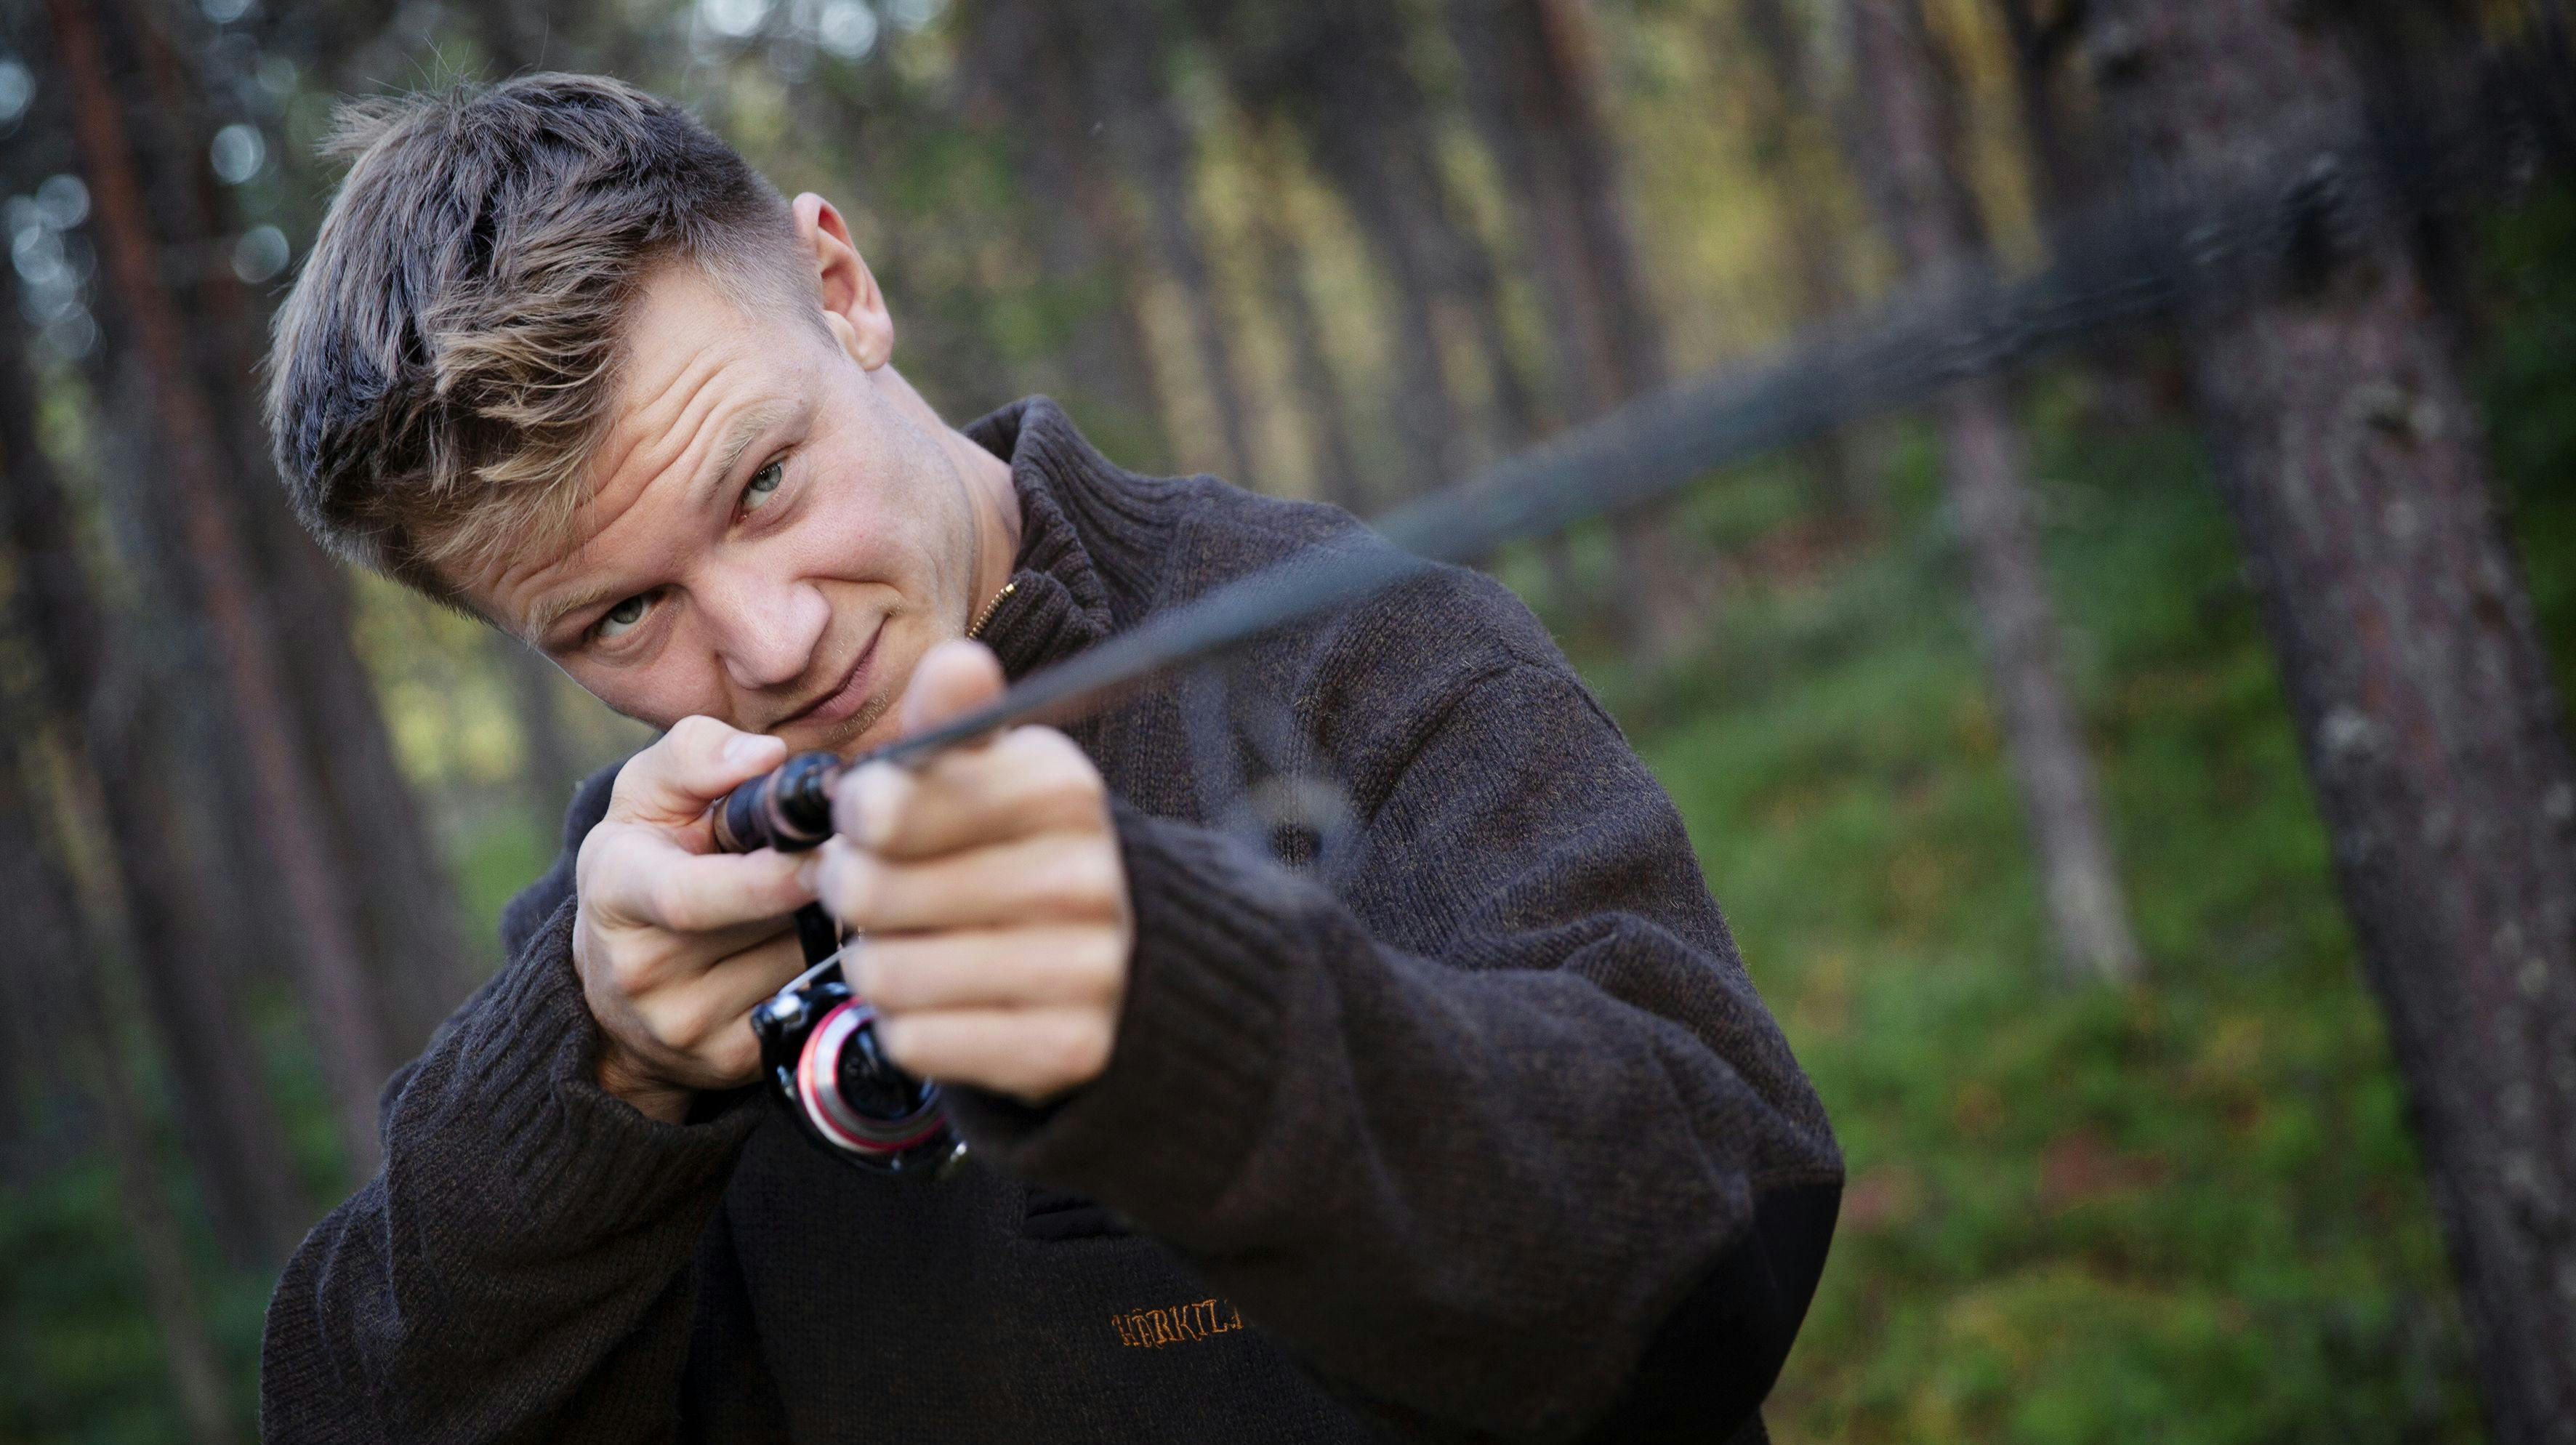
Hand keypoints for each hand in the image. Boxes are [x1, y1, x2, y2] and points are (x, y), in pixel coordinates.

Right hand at [573, 717, 818, 1122]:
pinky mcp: (729, 1062)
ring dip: (822, 919)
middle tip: (846, 850)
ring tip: (802, 895)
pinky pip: (810, 1001)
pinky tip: (803, 943)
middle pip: (766, 924)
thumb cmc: (647, 863)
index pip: (689, 897)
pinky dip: (823, 966)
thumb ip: (697, 755)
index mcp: (617, 890)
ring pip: (799, 960)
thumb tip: (768, 756)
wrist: (615, 989)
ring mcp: (684, 1025)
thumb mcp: (647, 797)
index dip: (764, 879)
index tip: (825, 852)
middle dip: (814, 883)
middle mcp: (641, 969)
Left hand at [809, 640, 1132, 1104]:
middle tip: (880, 892)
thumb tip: (955, 658)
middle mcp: (1084, 876)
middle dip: (855, 894)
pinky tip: (946, 1002)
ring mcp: (1084, 969)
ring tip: (914, 947)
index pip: (888, 804)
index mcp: (1062, 789)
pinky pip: (918, 1040)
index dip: (858, 817)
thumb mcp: (999, 773)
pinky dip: (910, 1026)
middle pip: (872, 891)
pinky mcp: (1067, 1048)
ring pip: (887, 972)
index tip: (873, 820)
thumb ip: (958, 721)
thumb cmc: (1027, 851)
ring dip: (878, 966)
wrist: (1127, 964)